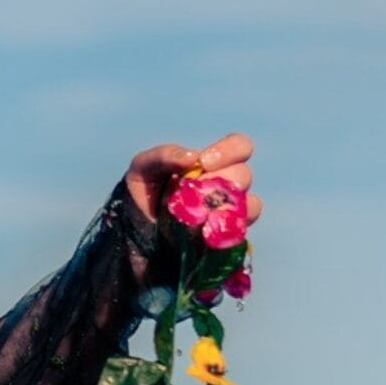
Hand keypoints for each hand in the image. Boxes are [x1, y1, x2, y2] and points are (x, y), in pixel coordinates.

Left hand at [122, 133, 261, 227]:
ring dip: (224, 206)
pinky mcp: (227, 237)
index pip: (240, 147)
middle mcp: (228, 185)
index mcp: (214, 163)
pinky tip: (201, 230)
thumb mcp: (143, 170)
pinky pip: (240, 231)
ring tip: (196, 213)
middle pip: (243, 175)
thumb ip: (162, 155)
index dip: (229, 151)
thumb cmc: (144, 194)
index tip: (204, 163)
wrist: (136, 232)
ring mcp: (231, 212)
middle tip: (194, 191)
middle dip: (219, 180)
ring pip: (249, 203)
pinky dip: (223, 228)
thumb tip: (193, 157)